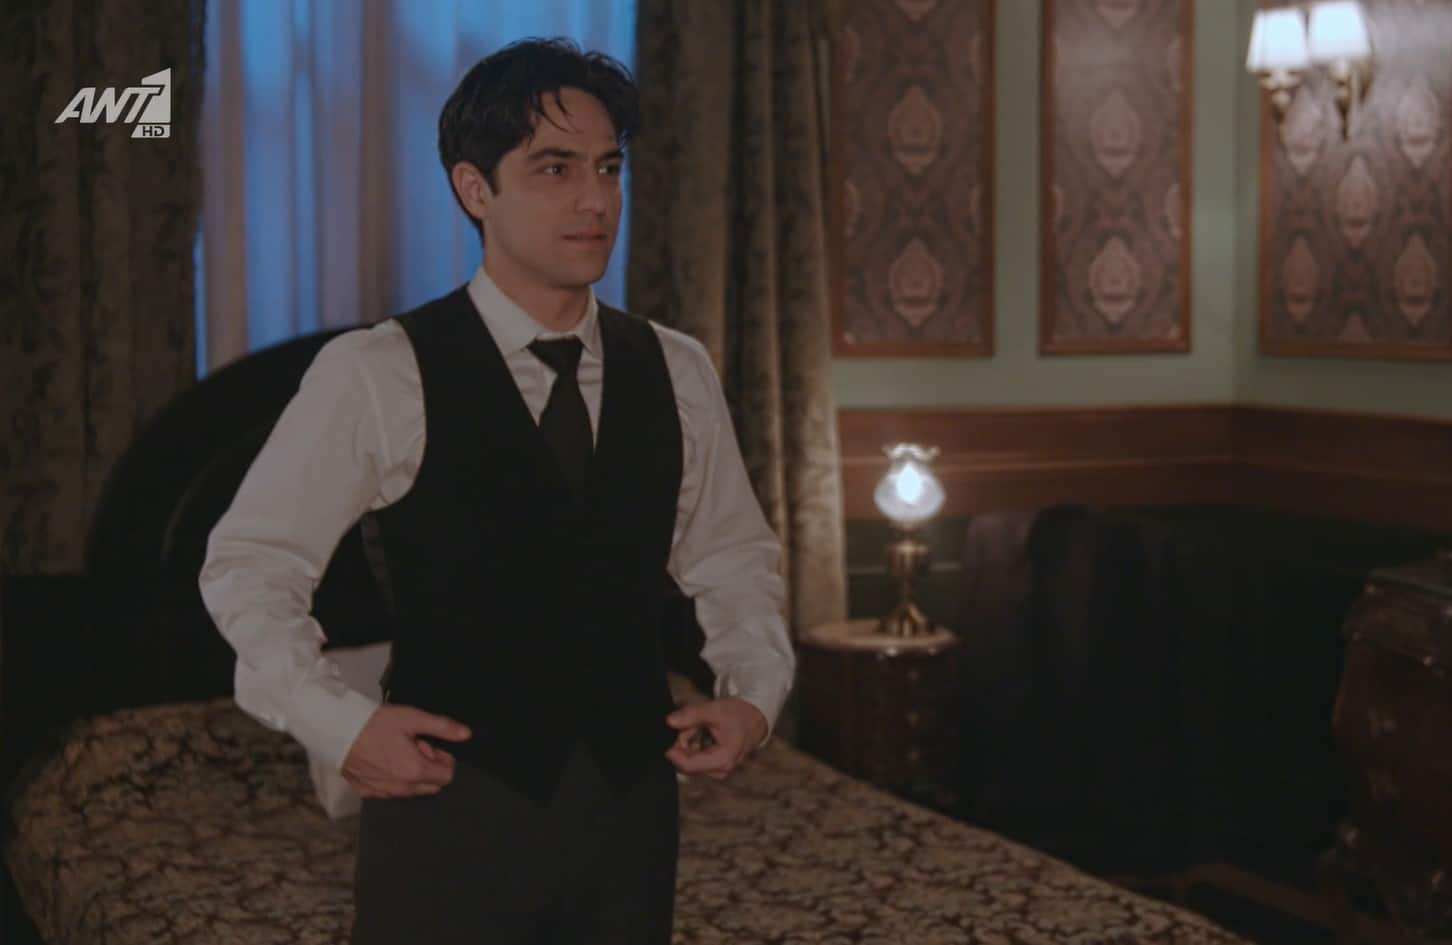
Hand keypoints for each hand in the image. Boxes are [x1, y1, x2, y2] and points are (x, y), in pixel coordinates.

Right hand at [340, 704, 470, 798]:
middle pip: (431, 785)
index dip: (441, 757)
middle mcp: (401, 788)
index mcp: (415, 771)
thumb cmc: (374, 723)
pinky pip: (390, 790)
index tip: (426, 743)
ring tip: (394, 750)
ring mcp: (383, 792)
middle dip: (428, 766)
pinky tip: (381, 759)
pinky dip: (392, 778)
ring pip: (411, 789)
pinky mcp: (367, 792)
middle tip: (411, 745)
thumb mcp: (413, 718)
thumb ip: (443, 727)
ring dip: (411, 772)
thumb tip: (466, 734)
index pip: (447, 775)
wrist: (337, 730)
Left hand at [664, 698, 767, 779]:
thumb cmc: (739, 715)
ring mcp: (717, 771)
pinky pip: (694, 758)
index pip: (687, 765)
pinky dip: (694, 744)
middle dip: (685, 741)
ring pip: (688, 759)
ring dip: (689, 741)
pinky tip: (704, 734)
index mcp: (723, 760)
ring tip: (702, 727)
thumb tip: (670, 721)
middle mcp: (720, 771)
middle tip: (694, 724)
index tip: (672, 732)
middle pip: (686, 761)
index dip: (673, 750)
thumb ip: (692, 715)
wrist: (754, 718)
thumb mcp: (715, 709)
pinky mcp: (714, 769)